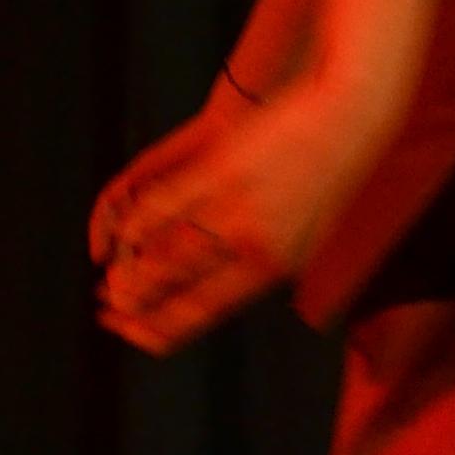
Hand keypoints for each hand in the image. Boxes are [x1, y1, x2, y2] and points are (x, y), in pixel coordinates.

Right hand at [86, 76, 372, 354]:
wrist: (345, 119)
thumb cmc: (329, 178)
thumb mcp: (310, 234)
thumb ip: (270, 265)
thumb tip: (238, 289)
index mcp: (273, 270)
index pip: (202, 316)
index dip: (160, 330)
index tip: (135, 335)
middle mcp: (251, 248)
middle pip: (176, 290)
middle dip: (136, 305)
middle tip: (108, 310)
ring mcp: (233, 209)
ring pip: (165, 253)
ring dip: (130, 271)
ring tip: (110, 282)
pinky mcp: (218, 171)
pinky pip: (163, 206)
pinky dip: (136, 222)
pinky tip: (121, 232)